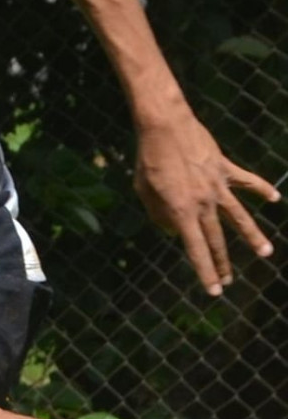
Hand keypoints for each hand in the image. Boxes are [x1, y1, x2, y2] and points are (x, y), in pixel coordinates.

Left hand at [133, 116, 278, 294]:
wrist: (165, 127)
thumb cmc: (149, 161)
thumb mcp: (145, 193)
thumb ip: (159, 215)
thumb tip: (174, 230)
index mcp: (181, 212)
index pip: (195, 249)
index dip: (205, 272)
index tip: (215, 291)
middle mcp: (203, 203)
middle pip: (216, 239)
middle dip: (222, 263)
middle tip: (229, 283)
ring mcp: (217, 185)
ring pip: (239, 216)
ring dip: (253, 236)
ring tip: (266, 253)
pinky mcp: (224, 168)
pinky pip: (247, 181)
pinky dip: (261, 188)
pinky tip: (274, 198)